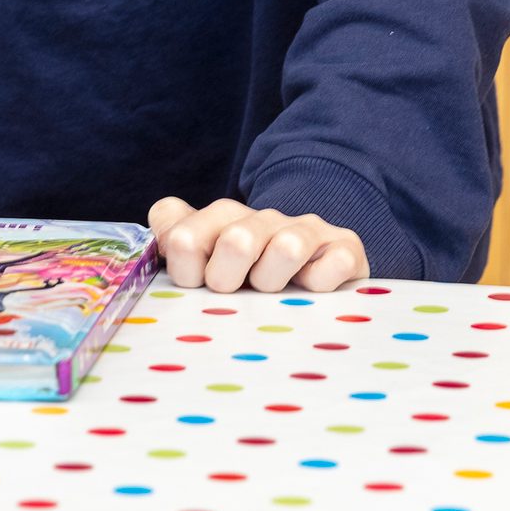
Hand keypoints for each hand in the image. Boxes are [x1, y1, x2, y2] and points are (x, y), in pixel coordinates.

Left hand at [149, 197, 366, 293]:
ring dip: (275, 282)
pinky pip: (335, 263)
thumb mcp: (207, 265)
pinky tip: (313, 290)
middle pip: (235, 241)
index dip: (185, 269)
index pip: (183, 235)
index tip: (198, 283)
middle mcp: (261, 218)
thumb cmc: (252, 277)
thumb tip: (164, 239)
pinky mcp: (345, 247)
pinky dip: (321, 284)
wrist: (319, 267)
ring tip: (274, 292)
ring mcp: (305, 230)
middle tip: (237, 292)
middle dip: (229, 280)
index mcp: (220, 219)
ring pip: (287, 248)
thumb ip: (174, 243)